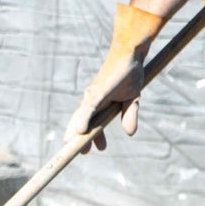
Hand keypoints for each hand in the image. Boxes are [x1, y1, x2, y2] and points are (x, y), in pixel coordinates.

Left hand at [64, 4, 163, 155]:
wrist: (132, 52)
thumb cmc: (129, 72)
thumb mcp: (132, 99)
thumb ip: (129, 116)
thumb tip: (130, 133)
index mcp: (100, 103)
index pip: (90, 123)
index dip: (89, 137)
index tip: (89, 151)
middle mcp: (93, 99)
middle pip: (82, 122)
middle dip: (79, 139)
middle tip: (82, 153)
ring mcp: (95, 95)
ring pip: (82, 117)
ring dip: (77, 133)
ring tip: (72, 146)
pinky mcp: (99, 90)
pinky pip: (90, 107)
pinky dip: (84, 119)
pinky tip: (79, 131)